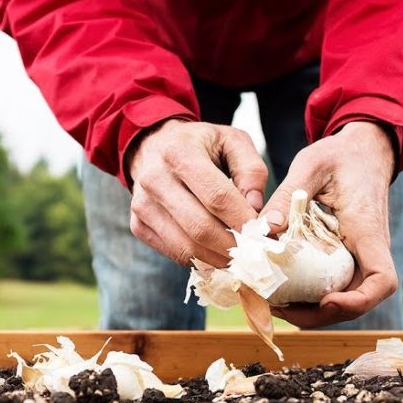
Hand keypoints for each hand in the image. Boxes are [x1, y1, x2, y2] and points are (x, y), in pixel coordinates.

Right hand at [126, 119, 268, 266]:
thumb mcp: (233, 141)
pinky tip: (218, 255)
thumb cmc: (201, 144)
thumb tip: (258, 211)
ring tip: (241, 259)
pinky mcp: (138, 225)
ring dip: (218, 259)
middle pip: (200, 227)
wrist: (154, 145)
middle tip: (256, 254)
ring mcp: (142, 205)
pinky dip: (200, 260)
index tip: (264, 234)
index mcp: (179, 152)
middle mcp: (154, 179)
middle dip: (233, 246)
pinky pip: (174, 253)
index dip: (243, 220)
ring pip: (186, 247)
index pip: (217, 197)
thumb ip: (252, 171)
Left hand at [260, 121, 397, 327]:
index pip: (381, 280)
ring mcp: (359, 257)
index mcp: (368, 230)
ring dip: (312, 310)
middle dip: (320, 314)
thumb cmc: (341, 155)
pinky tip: (280, 290)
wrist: (364, 150)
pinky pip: (334, 286)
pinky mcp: (346, 257)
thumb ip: (288, 194)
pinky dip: (310, 296)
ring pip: (344, 298)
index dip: (358, 301)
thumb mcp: (311, 165)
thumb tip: (262, 229)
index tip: (327, 301)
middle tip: (278, 308)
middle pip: (357, 300)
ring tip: (272, 302)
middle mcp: (369, 250)